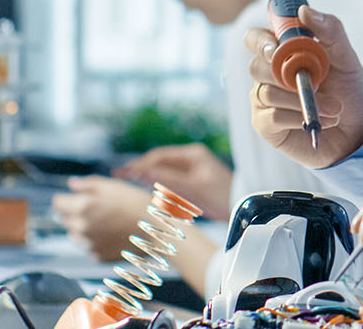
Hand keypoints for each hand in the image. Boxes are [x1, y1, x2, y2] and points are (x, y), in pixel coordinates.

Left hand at [51, 176, 151, 261]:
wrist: (157, 229)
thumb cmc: (137, 204)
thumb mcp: (114, 186)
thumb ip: (89, 184)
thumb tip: (72, 185)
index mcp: (82, 207)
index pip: (57, 203)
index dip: (65, 198)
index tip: (74, 197)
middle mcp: (82, 227)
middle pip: (65, 220)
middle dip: (75, 213)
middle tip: (96, 208)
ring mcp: (90, 244)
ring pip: (77, 234)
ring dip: (84, 228)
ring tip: (107, 222)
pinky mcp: (99, 256)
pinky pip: (90, 247)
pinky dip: (97, 241)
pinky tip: (113, 234)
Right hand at [112, 143, 232, 219]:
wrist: (242, 206)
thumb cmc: (223, 196)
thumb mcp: (194, 188)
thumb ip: (169, 180)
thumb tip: (144, 173)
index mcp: (193, 155)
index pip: (160, 156)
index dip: (141, 164)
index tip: (125, 172)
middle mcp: (191, 159)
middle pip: (160, 162)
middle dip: (142, 168)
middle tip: (121, 174)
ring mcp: (192, 169)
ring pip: (163, 171)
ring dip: (148, 176)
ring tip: (128, 178)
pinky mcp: (192, 181)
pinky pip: (170, 180)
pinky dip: (158, 184)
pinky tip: (148, 187)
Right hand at [247, 5, 362, 167]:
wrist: (360, 130)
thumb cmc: (350, 91)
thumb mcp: (346, 57)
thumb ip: (330, 30)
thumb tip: (304, 10)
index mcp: (283, 52)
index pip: (256, 39)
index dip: (261, 42)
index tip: (278, 49)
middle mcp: (269, 74)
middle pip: (255, 66)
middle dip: (287, 75)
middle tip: (317, 82)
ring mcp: (265, 100)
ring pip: (265, 92)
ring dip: (301, 100)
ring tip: (333, 108)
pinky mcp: (267, 125)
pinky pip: (270, 116)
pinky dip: (297, 117)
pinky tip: (318, 121)